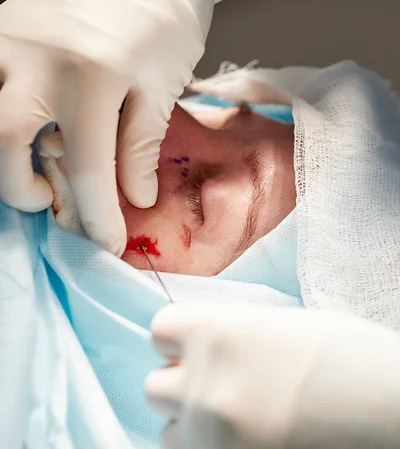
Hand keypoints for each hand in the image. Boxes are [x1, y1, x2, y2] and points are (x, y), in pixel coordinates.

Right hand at [0, 0, 272, 254]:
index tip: (108, 244)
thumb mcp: (164, 83)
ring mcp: (9, 37)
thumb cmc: (167, 15)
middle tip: (50, 200)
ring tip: (34, 165)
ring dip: (0, 153)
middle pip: (3, 143)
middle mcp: (38, 57)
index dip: (98, 217)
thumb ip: (141, 145)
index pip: (89, 169)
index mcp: (93, 75)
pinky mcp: (0, 24)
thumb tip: (135, 199)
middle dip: (21, 189)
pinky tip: (25, 122)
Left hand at [146, 303, 399, 448]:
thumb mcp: (281, 327)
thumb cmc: (347, 359)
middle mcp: (204, 383)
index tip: (194, 347)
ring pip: (170, 431)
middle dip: (183, 385)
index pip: (160, 329)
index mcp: (219, 331)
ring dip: (193, 425)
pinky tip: (247, 442)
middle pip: (157, 386)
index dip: (178, 339)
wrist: (390, 413)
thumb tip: (198, 347)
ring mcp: (211, 435)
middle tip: (222, 387)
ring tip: (238, 420)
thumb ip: (230, 334)